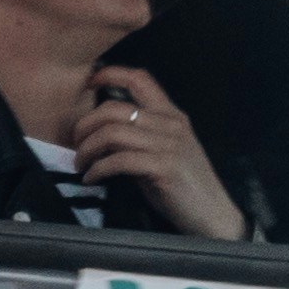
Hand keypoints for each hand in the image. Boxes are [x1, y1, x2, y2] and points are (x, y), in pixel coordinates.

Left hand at [70, 66, 245, 241]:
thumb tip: (104, 132)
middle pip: (115, 108)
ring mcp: (168, 145)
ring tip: (80, 164)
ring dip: (87, 149)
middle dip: (85, 124)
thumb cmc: (186, 185)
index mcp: (171, 115)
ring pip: (112, 133)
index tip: (88, 83)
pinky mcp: (163, 167)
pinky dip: (98, 169)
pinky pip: (119, 160)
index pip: (140, 79)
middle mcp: (170, 124)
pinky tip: (92, 179)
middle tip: (75, 143)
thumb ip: (142, 136)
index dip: (110, 74)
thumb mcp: (166, 151)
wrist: (213, 214)